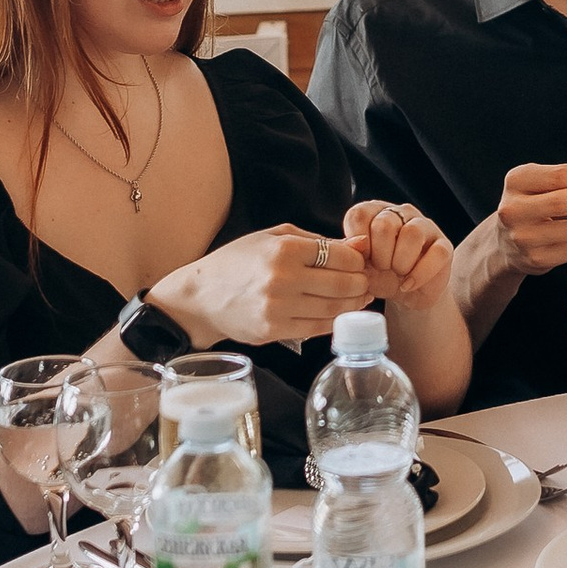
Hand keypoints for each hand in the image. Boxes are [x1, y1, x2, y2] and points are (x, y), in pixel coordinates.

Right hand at [159, 222, 371, 347]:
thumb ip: (317, 240)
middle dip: (361, 284)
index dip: (358, 261)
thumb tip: (359, 246)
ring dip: (353, 305)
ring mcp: (278, 307)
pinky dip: (334, 322)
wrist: (200, 297)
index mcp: (285, 249)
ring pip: (334, 309)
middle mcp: (283, 278)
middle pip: (343, 284)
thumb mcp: (274, 238)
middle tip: (366, 283)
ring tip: (358, 299)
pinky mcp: (274, 330)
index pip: (342, 256)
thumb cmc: (238, 262)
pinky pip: (318, 328)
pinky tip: (338, 314)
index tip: (360, 264)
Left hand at [343, 199, 453, 309]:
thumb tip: (356, 244)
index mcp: (376, 212)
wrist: (406, 294)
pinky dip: (419, 275)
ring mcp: (425, 227)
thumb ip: (353, 253)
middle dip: (379, 256)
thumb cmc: (380, 275)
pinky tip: (408, 285)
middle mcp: (401, 213)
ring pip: (412, 233)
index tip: (363, 259)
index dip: (358, 243)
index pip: (359, 214)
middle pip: (384, 224)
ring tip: (398, 274)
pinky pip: (436, 254)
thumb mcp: (360, 266)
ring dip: (400, 262)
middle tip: (382, 268)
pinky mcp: (444, 246)